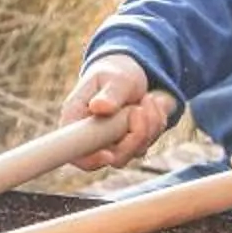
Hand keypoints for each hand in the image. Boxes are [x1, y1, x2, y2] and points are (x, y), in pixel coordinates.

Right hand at [62, 54, 176, 169]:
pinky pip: (148, 143)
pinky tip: (152, 104)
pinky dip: (156, 124)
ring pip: (134, 151)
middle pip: (113, 157)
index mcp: (76, 119)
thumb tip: (99, 107)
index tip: (109, 154)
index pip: (75, 152)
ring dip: (149, 125)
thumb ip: (110, 94)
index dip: (90, 159)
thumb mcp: (116, 78)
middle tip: (141, 108)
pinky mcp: (131, 144)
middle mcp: (92, 136)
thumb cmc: (117, 73)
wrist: (136, 73)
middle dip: (135, 135)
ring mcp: (113, 143)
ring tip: (147, 99)